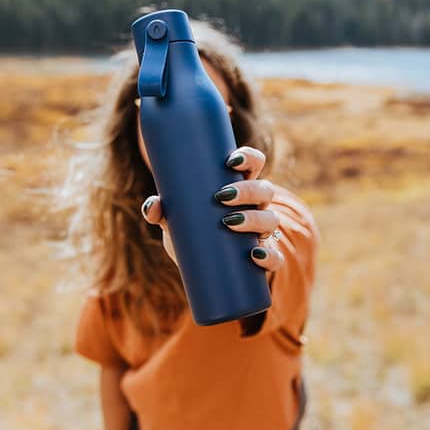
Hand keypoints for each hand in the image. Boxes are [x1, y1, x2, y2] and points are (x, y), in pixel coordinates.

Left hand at [140, 146, 284, 274]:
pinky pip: (276, 258)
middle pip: (265, 190)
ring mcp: (261, 233)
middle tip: (221, 196)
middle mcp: (256, 208)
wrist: (200, 272)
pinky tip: (254, 254)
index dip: (249, 157)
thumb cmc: (190, 234)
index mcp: (240, 188)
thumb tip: (154, 205)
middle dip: (247, 190)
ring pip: (271, 220)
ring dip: (254, 218)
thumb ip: (160, 211)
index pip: (254, 164)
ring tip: (228, 222)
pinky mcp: (262, 260)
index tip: (230, 160)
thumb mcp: (173, 221)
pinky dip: (269, 256)